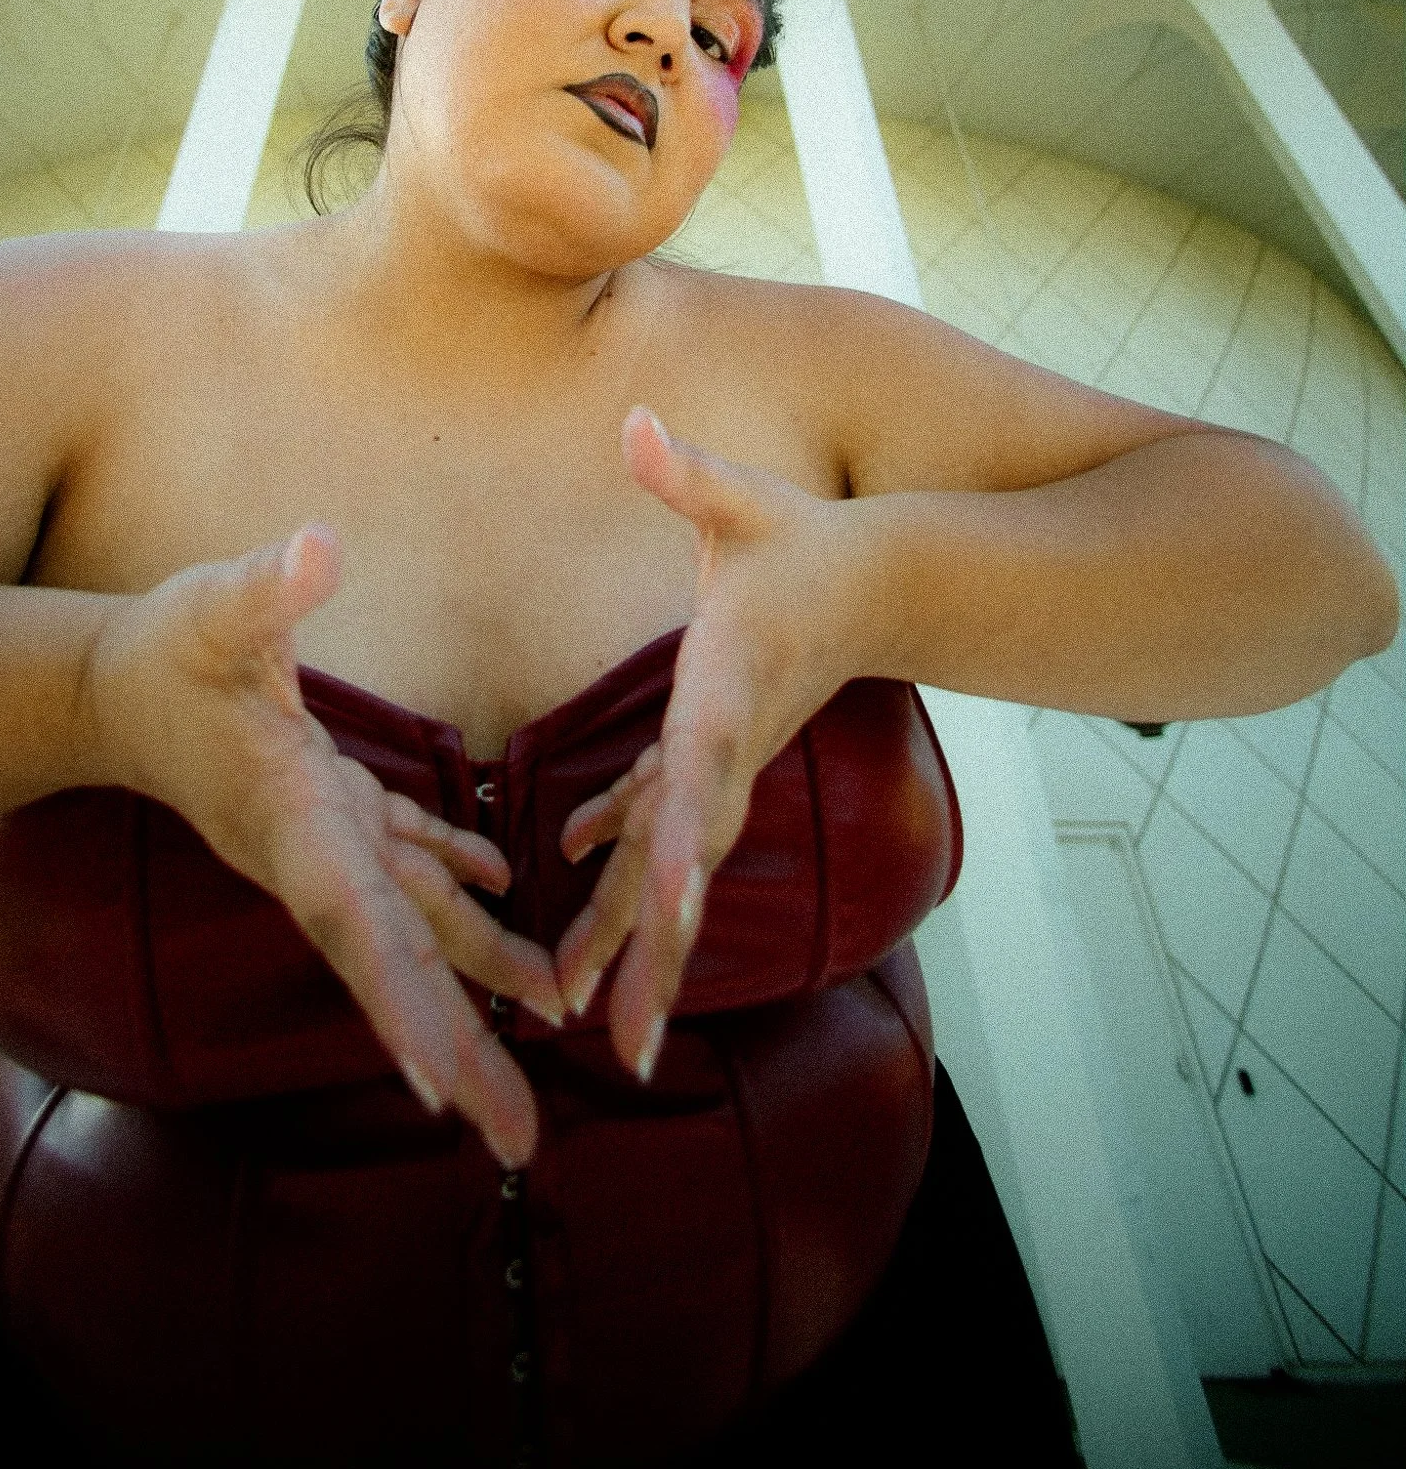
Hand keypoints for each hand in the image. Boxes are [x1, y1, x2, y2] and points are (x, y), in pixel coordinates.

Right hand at [85, 529, 561, 1167]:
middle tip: (524, 1142)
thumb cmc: (167, 646)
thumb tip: (318, 548)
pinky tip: (504, 891)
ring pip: (417, 925)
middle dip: (459, 1051)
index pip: (355, 927)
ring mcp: (327, 839)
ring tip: (557, 1024)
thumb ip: (266, 590)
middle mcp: (315, 853)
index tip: (443, 1090)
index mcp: (292, 822)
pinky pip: (408, 865)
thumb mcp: (213, 608)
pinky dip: (457, 886)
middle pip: (398, 966)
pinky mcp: (336, 811)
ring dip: (481, 978)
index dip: (402, 1005)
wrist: (112, 681)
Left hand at [555, 409, 860, 1079]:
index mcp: (730, 686)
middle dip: (656, 951)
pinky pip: (666, 846)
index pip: (701, 764)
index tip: (671, 903)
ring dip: (642, 955)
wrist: (882, 587)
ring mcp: (728, 771)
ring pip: (677, 876)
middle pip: (689, 860)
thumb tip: (636, 423)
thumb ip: (689, 474)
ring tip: (611, 1045)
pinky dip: (635, 897)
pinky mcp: (715, 772)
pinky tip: (587, 944)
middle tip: (623, 1043)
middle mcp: (730, 748)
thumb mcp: (747, 503)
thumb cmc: (807, 541)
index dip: (681, 829)